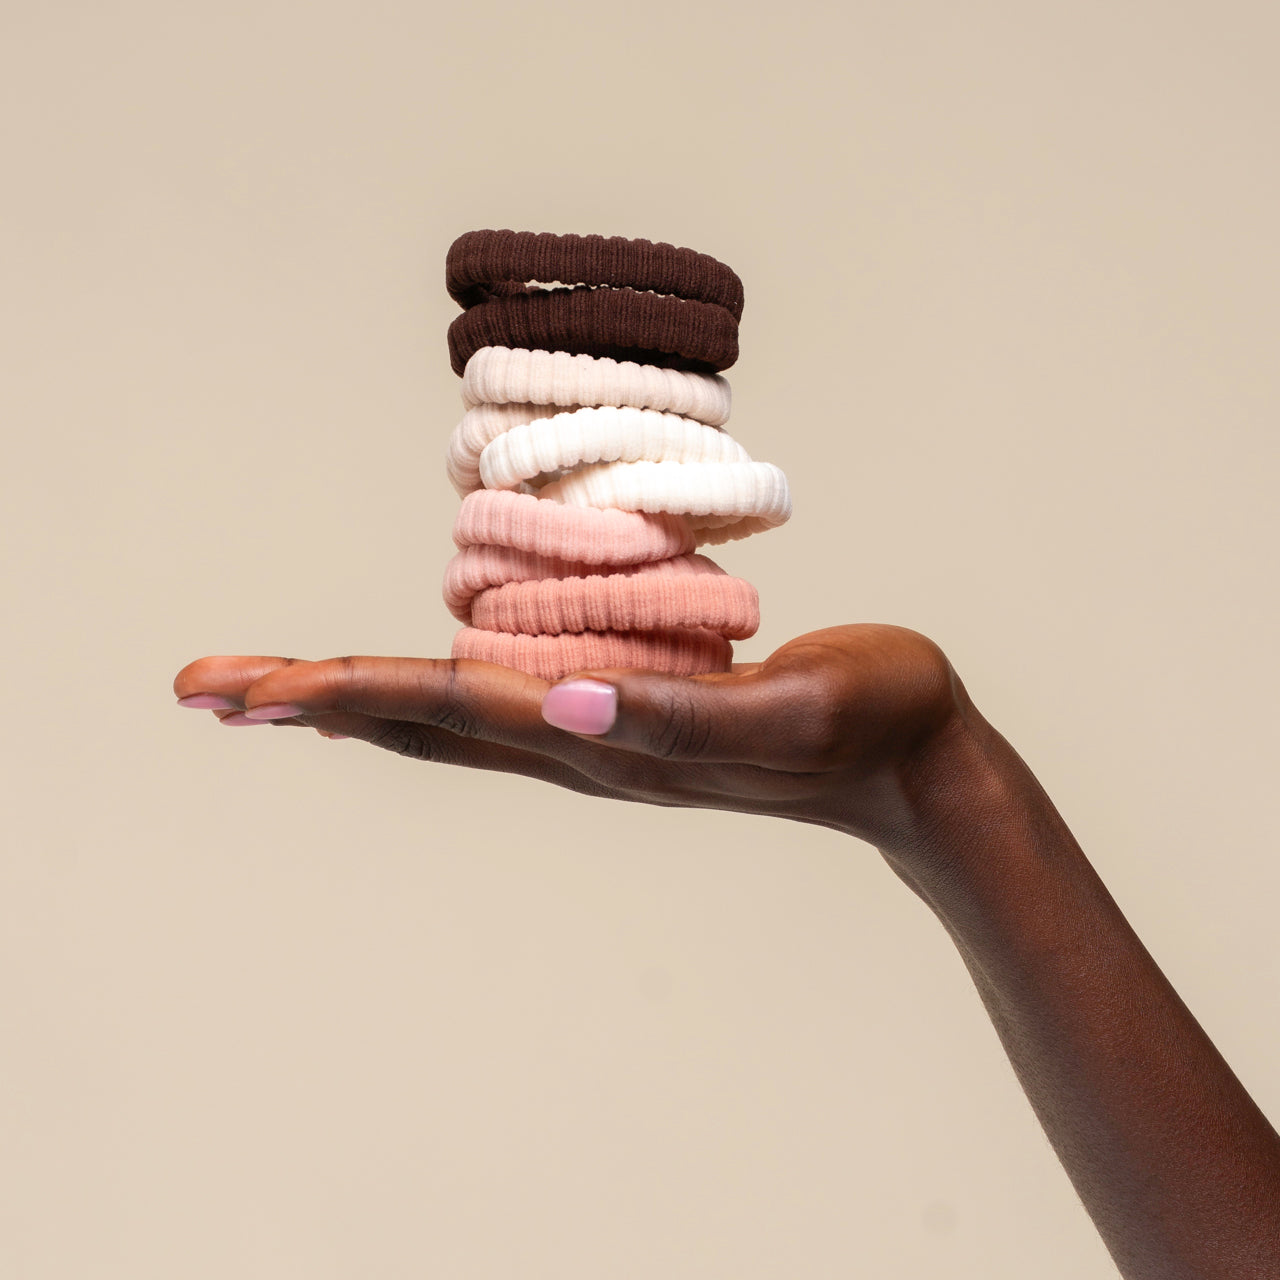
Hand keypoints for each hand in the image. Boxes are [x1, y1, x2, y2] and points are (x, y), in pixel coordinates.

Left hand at [172, 624, 966, 849]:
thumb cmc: (869, 720)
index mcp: (604, 740)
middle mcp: (579, 746)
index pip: (444, 708)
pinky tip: (402, 688)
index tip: (240, 692)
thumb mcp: (789, 708)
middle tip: (201, 690)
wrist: (910, 764)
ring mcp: (596, 739)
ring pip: (446, 720)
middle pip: (415, 723)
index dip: (341, 690)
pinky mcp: (622, 718)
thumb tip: (558, 703)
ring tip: (269, 695)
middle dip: (306, 702)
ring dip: (351, 702)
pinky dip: (426, 700)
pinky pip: (499, 711)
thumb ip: (678, 715)